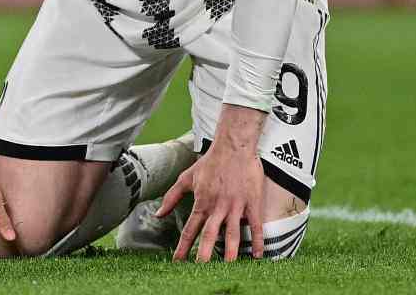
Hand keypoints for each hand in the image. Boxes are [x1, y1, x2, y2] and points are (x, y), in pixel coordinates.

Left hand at [156, 105, 266, 261]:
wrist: (234, 146)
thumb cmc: (211, 161)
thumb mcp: (187, 177)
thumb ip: (171, 196)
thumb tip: (158, 213)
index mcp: (202, 202)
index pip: (190, 229)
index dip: (183, 247)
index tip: (178, 262)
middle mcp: (218, 206)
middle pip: (209, 234)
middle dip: (204, 253)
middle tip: (200, 269)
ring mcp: (236, 205)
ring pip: (233, 233)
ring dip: (230, 251)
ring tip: (227, 267)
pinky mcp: (252, 202)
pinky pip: (256, 225)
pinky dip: (257, 241)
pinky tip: (257, 256)